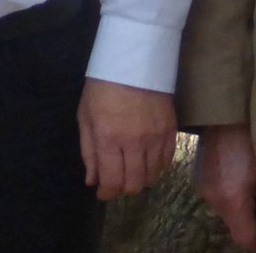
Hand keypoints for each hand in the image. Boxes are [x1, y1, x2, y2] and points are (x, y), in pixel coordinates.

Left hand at [76, 78, 176, 200]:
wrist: (133, 62)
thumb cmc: (101, 88)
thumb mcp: (85, 117)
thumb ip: (89, 151)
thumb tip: (92, 180)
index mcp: (108, 138)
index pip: (112, 181)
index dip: (107, 193)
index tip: (102, 193)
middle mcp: (134, 142)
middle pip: (134, 183)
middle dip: (123, 189)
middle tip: (116, 183)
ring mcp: (155, 137)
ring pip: (152, 175)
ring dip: (140, 180)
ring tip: (131, 171)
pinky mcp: (170, 131)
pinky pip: (167, 161)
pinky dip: (157, 168)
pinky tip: (148, 162)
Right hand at [194, 123, 255, 250]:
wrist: (227, 107)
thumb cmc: (255, 138)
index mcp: (229, 199)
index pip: (244, 238)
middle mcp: (210, 197)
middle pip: (235, 224)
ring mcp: (202, 184)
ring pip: (228, 209)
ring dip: (246, 206)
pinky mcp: (200, 173)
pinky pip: (220, 194)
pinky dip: (235, 193)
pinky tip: (245, 176)